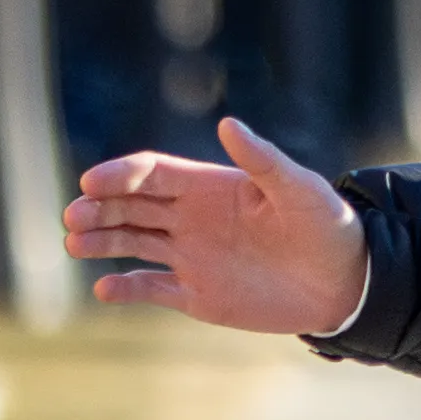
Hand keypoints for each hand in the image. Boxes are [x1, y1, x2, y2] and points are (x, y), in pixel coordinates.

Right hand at [65, 119, 365, 334]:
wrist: (346, 284)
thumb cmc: (328, 228)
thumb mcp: (300, 190)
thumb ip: (263, 161)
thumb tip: (229, 124)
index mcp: (210, 187)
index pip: (152, 173)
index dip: (120, 175)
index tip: (93, 183)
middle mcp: (192, 218)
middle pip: (131, 206)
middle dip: (99, 208)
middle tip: (74, 217)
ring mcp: (191, 256)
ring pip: (131, 243)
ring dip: (101, 242)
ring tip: (75, 244)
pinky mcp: (197, 294)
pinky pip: (151, 288)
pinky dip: (125, 288)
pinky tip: (103, 289)